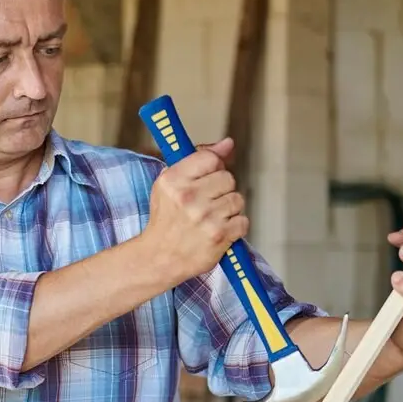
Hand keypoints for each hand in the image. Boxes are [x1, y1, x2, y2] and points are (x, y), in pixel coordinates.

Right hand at [144, 137, 247, 281]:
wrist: (159, 258)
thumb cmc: (166, 220)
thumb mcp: (170, 185)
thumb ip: (199, 159)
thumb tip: (228, 144)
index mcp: (173, 180)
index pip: (211, 158)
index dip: (213, 169)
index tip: (205, 179)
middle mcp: (188, 197)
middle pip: (228, 178)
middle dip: (221, 190)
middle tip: (206, 203)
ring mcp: (205, 217)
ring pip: (238, 200)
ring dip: (229, 210)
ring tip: (211, 219)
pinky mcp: (219, 236)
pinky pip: (243, 221)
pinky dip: (234, 228)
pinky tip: (218, 231)